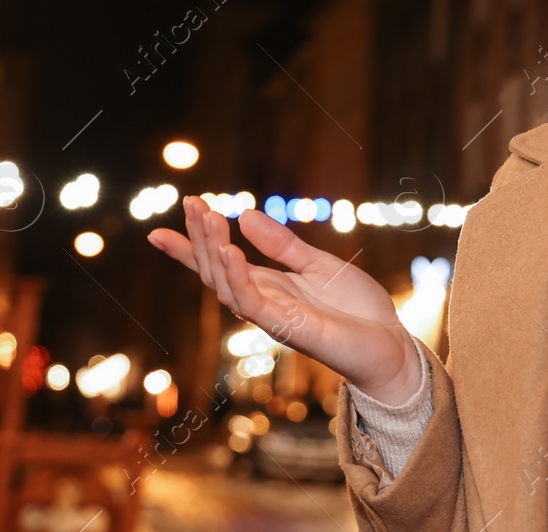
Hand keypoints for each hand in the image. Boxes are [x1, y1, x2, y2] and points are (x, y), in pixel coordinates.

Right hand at [148, 196, 423, 404]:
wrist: (390, 344)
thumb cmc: (357, 310)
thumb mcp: (319, 264)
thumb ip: (283, 244)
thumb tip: (247, 214)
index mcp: (269, 286)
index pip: (219, 265)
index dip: (189, 249)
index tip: (157, 231)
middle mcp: (263, 302)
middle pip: (216, 270)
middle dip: (200, 238)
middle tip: (192, 203)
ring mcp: (272, 317)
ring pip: (227, 285)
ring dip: (214, 251)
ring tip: (210, 217)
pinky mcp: (288, 328)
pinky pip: (253, 303)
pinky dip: (238, 278)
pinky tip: (231, 251)